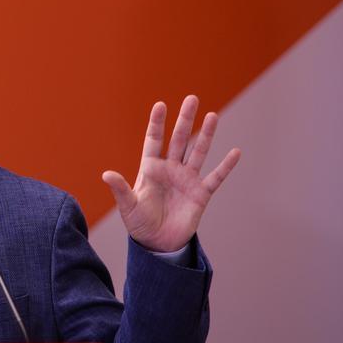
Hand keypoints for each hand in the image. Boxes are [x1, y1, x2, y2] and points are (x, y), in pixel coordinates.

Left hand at [101, 95, 240, 252]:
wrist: (158, 244)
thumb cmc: (139, 223)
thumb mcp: (128, 206)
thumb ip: (121, 189)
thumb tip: (106, 174)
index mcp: (151, 169)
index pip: (154, 140)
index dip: (157, 123)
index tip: (160, 104)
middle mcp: (170, 169)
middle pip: (179, 139)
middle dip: (185, 119)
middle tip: (192, 98)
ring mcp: (187, 180)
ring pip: (198, 152)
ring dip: (206, 134)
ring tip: (213, 115)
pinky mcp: (201, 194)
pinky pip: (216, 177)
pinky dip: (226, 166)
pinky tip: (236, 152)